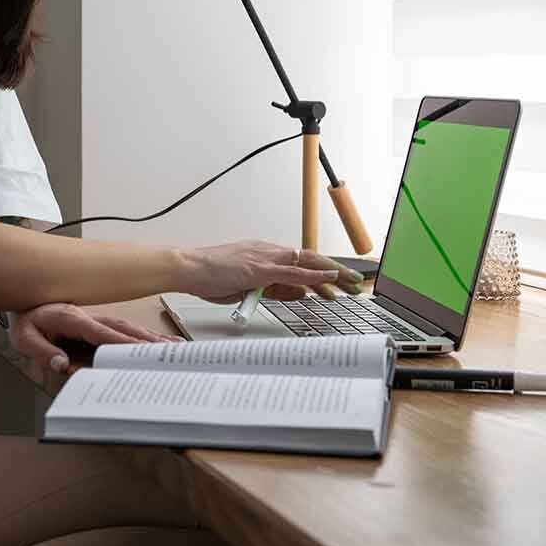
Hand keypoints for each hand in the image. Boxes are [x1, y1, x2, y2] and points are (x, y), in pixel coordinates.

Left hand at [8, 302, 180, 373]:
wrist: (22, 303)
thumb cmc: (24, 321)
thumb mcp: (24, 338)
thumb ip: (42, 351)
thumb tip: (61, 364)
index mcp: (70, 318)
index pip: (100, 333)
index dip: (120, 343)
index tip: (139, 352)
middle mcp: (87, 316)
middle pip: (122, 328)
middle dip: (144, 341)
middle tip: (167, 353)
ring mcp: (94, 318)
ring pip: (127, 328)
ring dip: (149, 338)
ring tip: (173, 348)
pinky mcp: (97, 323)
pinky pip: (123, 330)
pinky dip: (142, 336)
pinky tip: (158, 342)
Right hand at [182, 240, 365, 303]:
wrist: (188, 268)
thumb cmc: (209, 276)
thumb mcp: (247, 286)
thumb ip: (273, 289)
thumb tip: (298, 294)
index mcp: (264, 254)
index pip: (301, 261)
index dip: (324, 270)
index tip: (341, 280)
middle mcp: (268, 251)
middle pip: (311, 259)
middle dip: (337, 271)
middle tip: (356, 282)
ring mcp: (265, 258)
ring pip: (307, 263)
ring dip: (333, 274)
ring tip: (351, 283)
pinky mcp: (260, 268)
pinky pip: (293, 272)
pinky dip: (314, 275)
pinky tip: (330, 279)